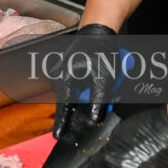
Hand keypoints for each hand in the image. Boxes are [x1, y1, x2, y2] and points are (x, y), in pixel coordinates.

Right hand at [53, 23, 116, 138]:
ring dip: (97, 91)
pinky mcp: (74, 70)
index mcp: (65, 81)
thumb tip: (95, 120)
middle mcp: (63, 78)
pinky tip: (104, 74)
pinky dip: (96, 84)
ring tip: (109, 78)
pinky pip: (85, 84)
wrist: (99, 31)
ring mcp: (67, 73)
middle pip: (76, 101)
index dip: (61, 124)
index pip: (63, 108)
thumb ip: (98, 102)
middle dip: (92, 102)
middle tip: (109, 95)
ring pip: (83, 92)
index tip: (58, 137)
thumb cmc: (99, 51)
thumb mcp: (103, 79)